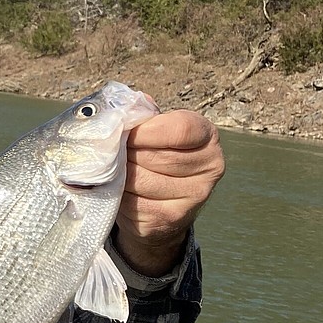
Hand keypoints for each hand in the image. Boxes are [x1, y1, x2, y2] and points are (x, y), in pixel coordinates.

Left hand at [114, 109, 224, 275]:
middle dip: (127, 151)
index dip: (147, 130)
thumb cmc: (157, 157)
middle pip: (156, 156)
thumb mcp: (157, 131)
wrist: (161, 206)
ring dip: (118, 172)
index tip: (127, 130)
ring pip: (141, 179)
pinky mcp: (169, 219)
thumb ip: (146, 116)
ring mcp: (192, 197)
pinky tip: (116, 187)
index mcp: (208, 138)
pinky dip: (116, 193)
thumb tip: (130, 104)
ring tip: (113, 167)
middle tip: (112, 150)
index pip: (180, 129)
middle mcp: (210, 169)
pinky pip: (132, 202)